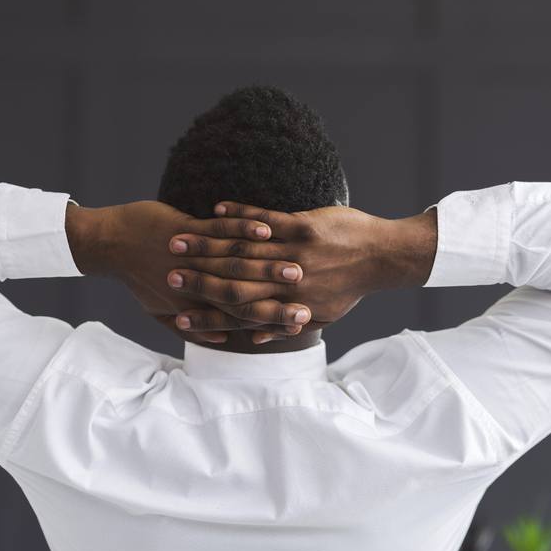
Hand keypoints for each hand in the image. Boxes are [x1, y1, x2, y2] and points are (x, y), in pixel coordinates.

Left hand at [65, 201, 310, 343]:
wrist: (107, 245)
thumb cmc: (135, 278)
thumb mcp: (159, 310)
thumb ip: (192, 326)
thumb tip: (224, 340)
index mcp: (194, 306)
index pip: (242, 318)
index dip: (274, 320)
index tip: (302, 320)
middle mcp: (195, 285)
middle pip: (247, 293)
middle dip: (282, 294)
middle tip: (311, 295)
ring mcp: (192, 256)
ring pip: (238, 261)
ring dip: (270, 261)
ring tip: (298, 261)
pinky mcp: (186, 229)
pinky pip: (220, 229)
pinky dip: (245, 228)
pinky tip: (266, 229)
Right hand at [165, 201, 436, 343]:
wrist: (383, 257)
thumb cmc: (351, 288)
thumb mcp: (322, 316)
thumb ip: (286, 325)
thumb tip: (255, 340)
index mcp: (291, 305)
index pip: (240, 313)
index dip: (208, 315)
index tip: (179, 316)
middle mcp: (290, 281)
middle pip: (234, 281)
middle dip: (197, 278)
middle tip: (167, 273)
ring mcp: (297, 252)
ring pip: (244, 249)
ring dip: (208, 244)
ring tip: (179, 239)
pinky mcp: (305, 226)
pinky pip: (266, 219)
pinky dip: (240, 215)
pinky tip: (216, 209)